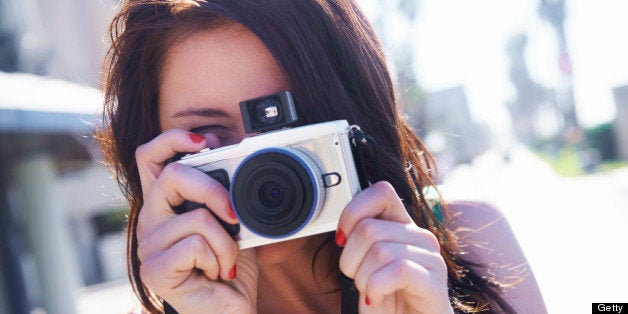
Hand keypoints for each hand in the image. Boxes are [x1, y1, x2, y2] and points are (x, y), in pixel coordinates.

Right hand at [135, 129, 257, 313]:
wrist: (230, 309)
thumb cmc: (228, 267)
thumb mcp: (232, 222)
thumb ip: (227, 194)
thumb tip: (239, 156)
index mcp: (166, 204)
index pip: (150, 157)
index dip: (173, 139)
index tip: (206, 142)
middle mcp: (150, 219)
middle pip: (172, 175)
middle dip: (214, 190)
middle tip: (233, 213)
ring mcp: (148, 244)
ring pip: (196, 216)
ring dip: (226, 241)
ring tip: (224, 260)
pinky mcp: (154, 269)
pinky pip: (196, 245)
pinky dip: (219, 258)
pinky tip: (214, 273)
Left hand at [337, 181, 452, 312]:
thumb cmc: (386, 300)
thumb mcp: (365, 265)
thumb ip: (360, 240)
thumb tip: (343, 229)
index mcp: (402, 226)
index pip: (380, 191)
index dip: (353, 211)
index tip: (342, 239)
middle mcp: (419, 236)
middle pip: (369, 228)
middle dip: (350, 258)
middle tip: (357, 277)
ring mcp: (430, 258)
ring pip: (380, 251)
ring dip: (363, 278)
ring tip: (369, 290)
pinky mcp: (434, 282)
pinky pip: (398, 270)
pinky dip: (376, 287)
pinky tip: (376, 297)